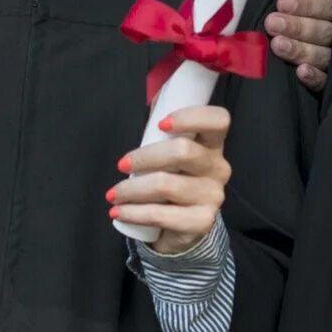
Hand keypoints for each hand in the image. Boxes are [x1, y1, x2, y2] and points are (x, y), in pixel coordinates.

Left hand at [111, 105, 232, 255]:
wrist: (179, 230)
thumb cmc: (170, 181)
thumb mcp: (167, 154)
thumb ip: (162, 129)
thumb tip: (151, 101)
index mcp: (213, 144)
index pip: (218, 120)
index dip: (192, 117)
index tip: (161, 123)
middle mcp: (218, 168)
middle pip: (183, 151)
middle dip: (144, 157)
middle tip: (121, 165)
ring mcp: (214, 196)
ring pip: (166, 185)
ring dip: (131, 189)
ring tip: (112, 194)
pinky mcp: (202, 222)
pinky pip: (161, 214)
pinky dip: (133, 212)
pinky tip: (118, 212)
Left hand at [267, 0, 331, 91]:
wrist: (308, 30)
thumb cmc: (303, 3)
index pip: (326, 5)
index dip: (305, 4)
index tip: (282, 3)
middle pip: (322, 31)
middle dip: (297, 27)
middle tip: (272, 23)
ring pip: (322, 55)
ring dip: (300, 50)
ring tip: (277, 44)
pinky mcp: (329, 82)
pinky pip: (324, 82)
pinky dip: (314, 77)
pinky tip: (301, 72)